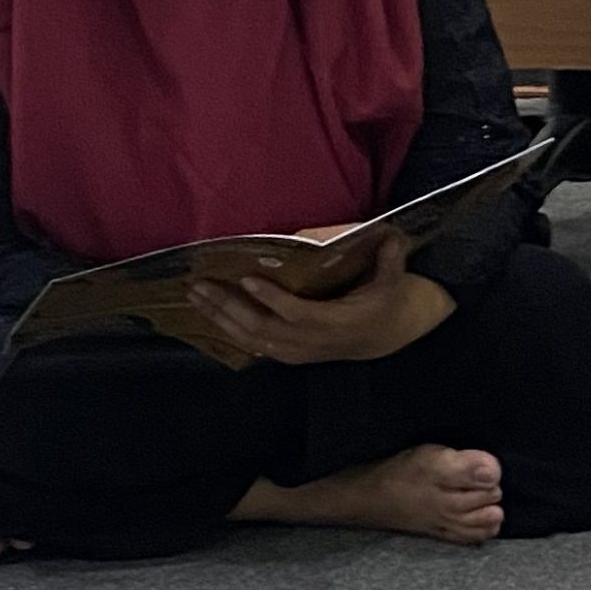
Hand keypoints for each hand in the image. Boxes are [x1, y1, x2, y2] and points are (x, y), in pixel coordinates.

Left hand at [187, 231, 454, 366]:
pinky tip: (210, 314)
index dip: (273, 300)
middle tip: (201, 285)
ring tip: (196, 296)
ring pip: (255, 341)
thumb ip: (388, 258)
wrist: (392, 335)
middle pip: (265, 330)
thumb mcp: (394, 275)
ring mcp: (301, 352)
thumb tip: (382, 234)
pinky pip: (256, 346)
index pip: (300, 314)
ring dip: (223, 319)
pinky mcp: (292, 354)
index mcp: (340, 323)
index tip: (248, 278)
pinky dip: (230, 330)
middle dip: (230, 308)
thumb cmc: (389, 298)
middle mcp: (316, 343)